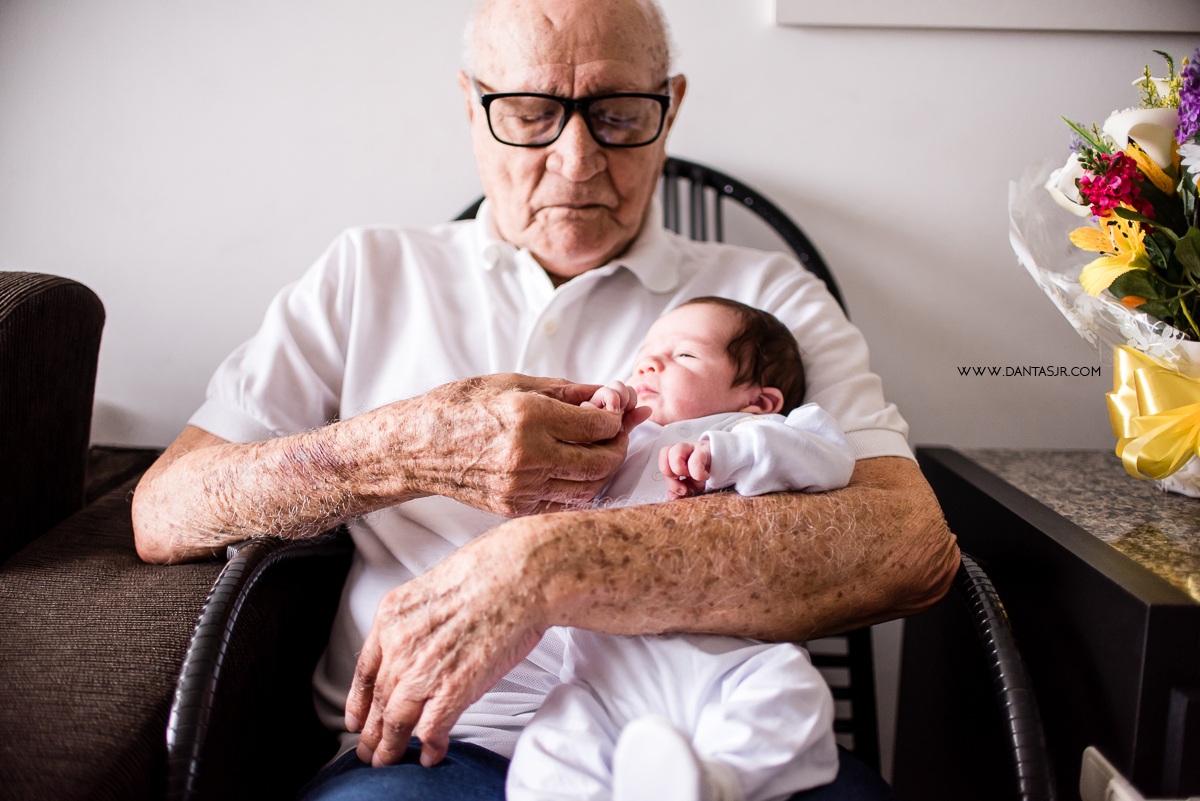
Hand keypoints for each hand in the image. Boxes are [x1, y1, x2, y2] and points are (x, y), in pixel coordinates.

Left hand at [346, 521, 547, 767]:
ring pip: (395, 721)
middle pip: (377, 700)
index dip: (357, 701)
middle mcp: (400, 646)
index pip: (364, 670)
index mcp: (391, 617)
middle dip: (370, 732)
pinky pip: (430, 730)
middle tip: (367, 750)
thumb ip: (419, 620)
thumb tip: (424, 640)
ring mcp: (423, 671)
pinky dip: (427, 747)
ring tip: (389, 761)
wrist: (516, 577)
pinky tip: (429, 755)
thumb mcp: (433, 588)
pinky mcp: (451, 690)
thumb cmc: (488, 573)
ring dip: (390, 747)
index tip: (355, 718)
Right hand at [395, 374, 646, 515]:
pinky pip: (565, 502)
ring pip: (589, 488)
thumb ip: (567, 391)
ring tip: (600, 450)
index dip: (617, 417)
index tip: (617, 411)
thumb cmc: (460, 408)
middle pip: (602, 461)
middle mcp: (528, 455)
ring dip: (604, 470)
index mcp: (529, 416)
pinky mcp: (515, 507)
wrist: (417, 446)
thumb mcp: (514, 384)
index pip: (598, 424)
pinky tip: (576, 469)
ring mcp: (522, 486)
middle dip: (619, 445)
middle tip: (618, 432)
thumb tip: (609, 394)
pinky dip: (580, 486)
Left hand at [659, 440, 710, 497]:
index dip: (667, 476)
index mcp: (676, 456)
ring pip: (676, 450)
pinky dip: (698, 472)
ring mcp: (694, 447)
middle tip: (685, 479)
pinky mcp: (707, 450)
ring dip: (681, 469)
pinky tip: (705, 477)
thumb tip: (671, 496)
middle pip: (665, 452)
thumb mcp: (692, 484)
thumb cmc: (706, 472)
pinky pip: (696, 458)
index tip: (679, 486)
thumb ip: (681, 490)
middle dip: (672, 472)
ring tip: (693, 476)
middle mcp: (683, 449)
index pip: (662, 460)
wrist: (727, 464)